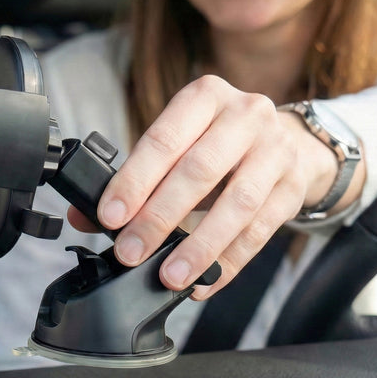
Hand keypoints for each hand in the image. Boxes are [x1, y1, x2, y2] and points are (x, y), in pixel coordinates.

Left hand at [69, 75, 337, 298]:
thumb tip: (83, 216)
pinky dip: (228, 262)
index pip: (163, 139)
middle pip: (199, 171)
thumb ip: (133, 177)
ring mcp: (275, 150)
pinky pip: (260, 232)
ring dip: (198, 246)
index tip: (110, 216)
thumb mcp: (178, 143)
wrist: (289, 141)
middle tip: (130, 251)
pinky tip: (204, 281)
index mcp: (205, 96)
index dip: (134, 180)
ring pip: (237, 204)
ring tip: (168, 275)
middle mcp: (245, 115)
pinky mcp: (293, 187)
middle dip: (159, 217)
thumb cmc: (219, 141)